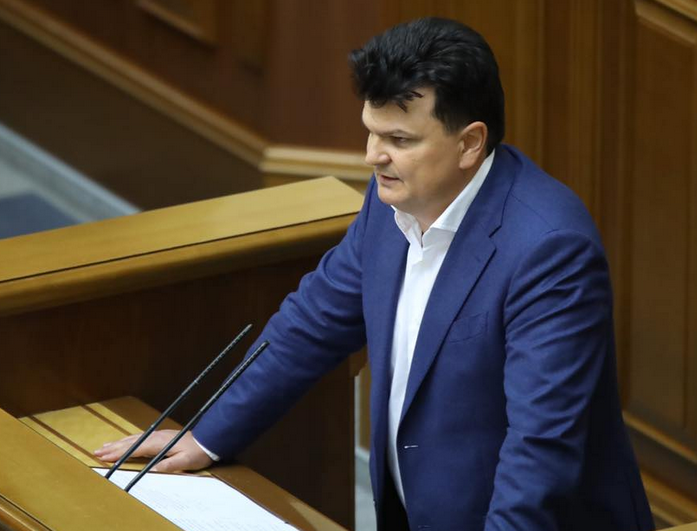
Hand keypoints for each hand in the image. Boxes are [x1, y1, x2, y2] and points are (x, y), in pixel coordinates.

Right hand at [94, 430, 212, 472]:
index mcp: (159, 443)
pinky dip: (129, 439)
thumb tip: (152, 470)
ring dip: (119, 442)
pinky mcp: (162, 436)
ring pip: (134, 438)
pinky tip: (125, 441)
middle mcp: (156, 437)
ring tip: (105, 446)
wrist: (209, 440)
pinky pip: (140, 437)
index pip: (134, 449)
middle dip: (113, 447)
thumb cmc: (198, 453)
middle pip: (130, 442)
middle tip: (96, 452)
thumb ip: (169, 465)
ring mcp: (158, 435)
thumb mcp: (185, 462)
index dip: (118, 453)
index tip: (103, 457)